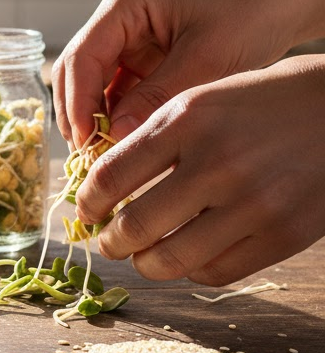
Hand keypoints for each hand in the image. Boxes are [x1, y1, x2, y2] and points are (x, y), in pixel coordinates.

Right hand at [52, 0, 324, 148]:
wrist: (283, 2)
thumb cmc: (250, 15)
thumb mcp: (205, 59)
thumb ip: (157, 96)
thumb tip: (115, 137)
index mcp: (127, 0)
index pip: (83, 54)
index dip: (77, 100)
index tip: (84, 139)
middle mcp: (118, 15)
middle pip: (78, 68)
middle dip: (79, 112)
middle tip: (86, 154)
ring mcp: (127, 35)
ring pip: (93, 82)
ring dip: (95, 117)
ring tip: (102, 154)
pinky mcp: (140, 54)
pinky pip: (117, 88)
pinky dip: (117, 115)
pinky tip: (121, 141)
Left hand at [74, 55, 324, 284]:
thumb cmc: (262, 99)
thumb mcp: (201, 98)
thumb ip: (154, 136)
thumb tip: (103, 182)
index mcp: (186, 120)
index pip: (111, 176)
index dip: (88, 203)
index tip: (85, 211)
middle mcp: (216, 163)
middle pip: (135, 226)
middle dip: (110, 242)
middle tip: (107, 243)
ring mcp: (253, 203)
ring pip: (171, 259)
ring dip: (145, 264)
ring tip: (141, 257)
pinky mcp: (284, 234)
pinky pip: (217, 270)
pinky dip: (192, 269)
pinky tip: (188, 255)